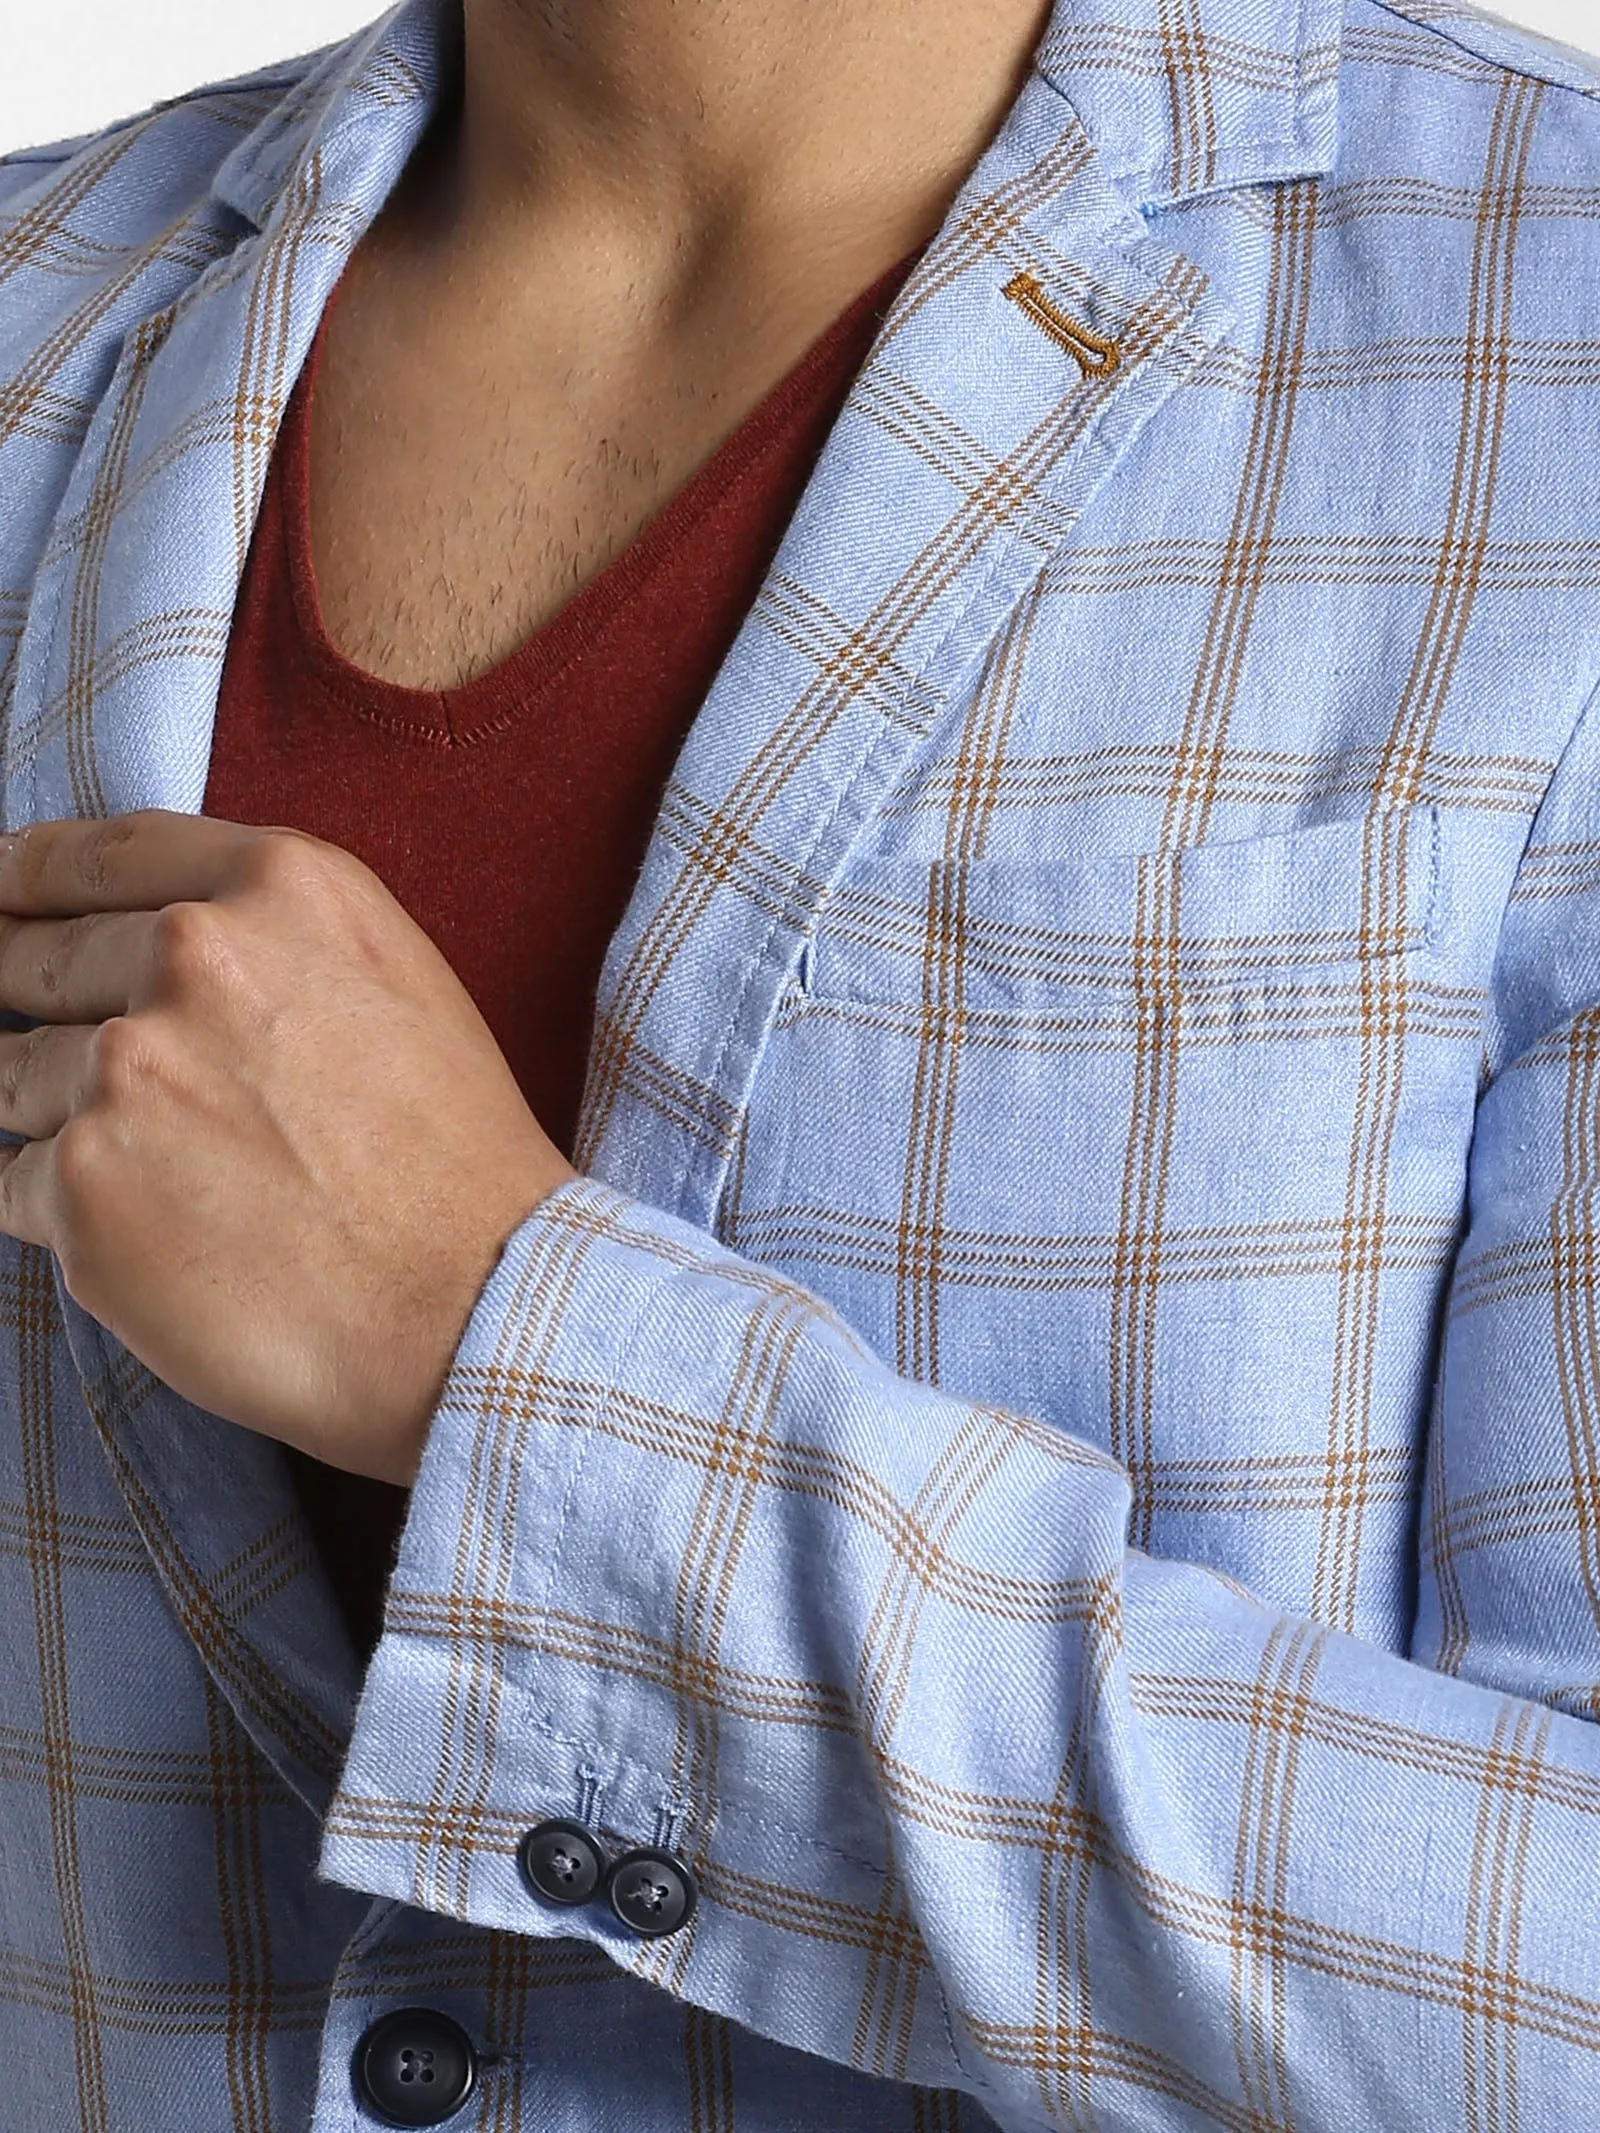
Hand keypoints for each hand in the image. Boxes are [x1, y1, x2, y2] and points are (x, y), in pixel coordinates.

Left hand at [0, 810, 575, 1483]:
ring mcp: (125, 1069)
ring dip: (63, 1126)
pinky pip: (12, 1185)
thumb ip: (270, 935)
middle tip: (82, 1067)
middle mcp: (193, 958)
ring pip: (13, 1078)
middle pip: (37, 962)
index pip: (96, 855)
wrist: (478, 1307)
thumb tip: (149, 939)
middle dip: (28, 1004)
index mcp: (278, 890)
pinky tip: (152, 1242)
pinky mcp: (81, 1184)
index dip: (24, 877)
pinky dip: (61, 1215)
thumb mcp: (396, 983)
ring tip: (156, 1182)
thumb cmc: (455, 1163)